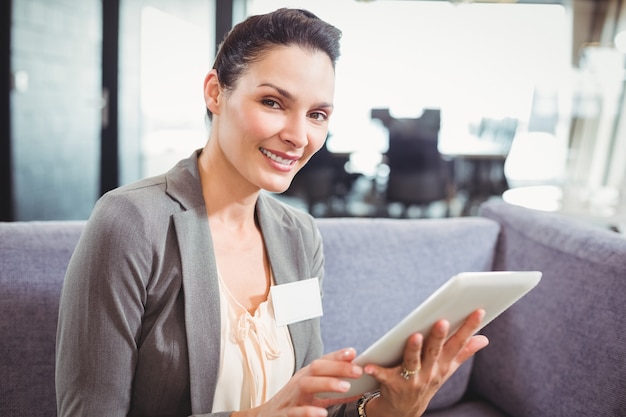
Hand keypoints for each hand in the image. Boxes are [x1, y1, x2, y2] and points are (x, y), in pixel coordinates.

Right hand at [233, 348, 362, 416]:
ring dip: (327, 384)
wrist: (266, 416)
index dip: (337, 356)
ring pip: (307, 385)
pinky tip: (322, 413)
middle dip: (338, 368)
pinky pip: (297, 412)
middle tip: (358, 371)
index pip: (322, 361)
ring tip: (346, 387)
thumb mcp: (313, 394)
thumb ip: (333, 390)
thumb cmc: (293, 403)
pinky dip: (309, 412)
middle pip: (317, 369)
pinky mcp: (285, 414)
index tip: (353, 352)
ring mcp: (292, 397)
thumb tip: (357, 385)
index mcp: (306, 375)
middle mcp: (299, 382)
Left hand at [363, 309, 488, 416]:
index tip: (478, 310)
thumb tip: (484, 339)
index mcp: (443, 364)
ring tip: (414, 337)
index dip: (469, 327)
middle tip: (442, 321)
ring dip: (414, 350)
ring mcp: (412, 380)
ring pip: (412, 362)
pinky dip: (377, 370)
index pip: (458, 343)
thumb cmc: (425, 381)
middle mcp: (430, 372)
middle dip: (439, 337)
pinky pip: (384, 376)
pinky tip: (369, 365)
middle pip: (435, 351)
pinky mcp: (393, 385)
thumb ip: (464, 353)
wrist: (403, 410)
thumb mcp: (446, 369)